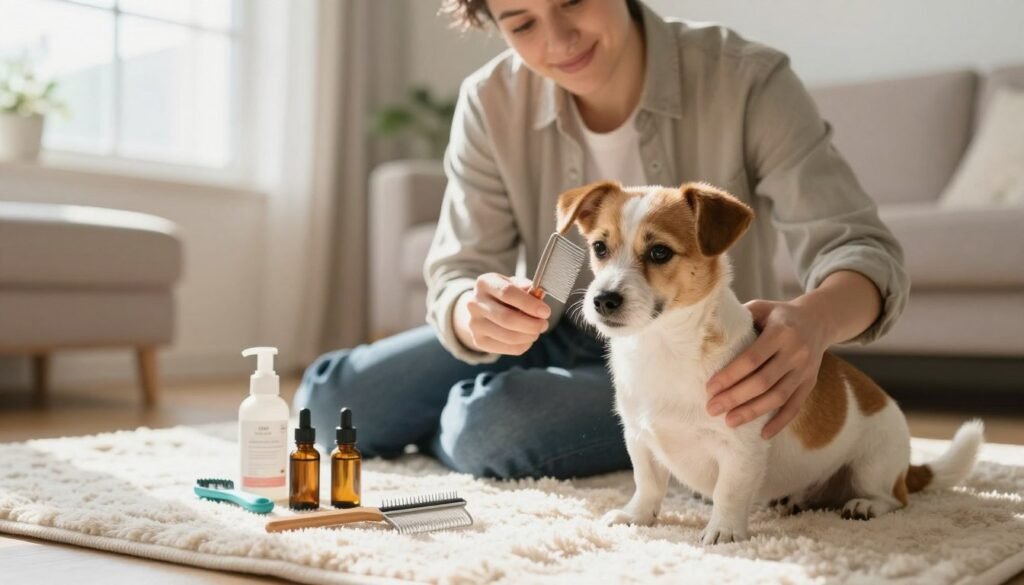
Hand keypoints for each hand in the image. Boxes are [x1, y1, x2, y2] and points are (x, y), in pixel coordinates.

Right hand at [453, 273, 550, 354]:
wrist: (482, 309)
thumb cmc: (504, 295)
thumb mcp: (514, 284)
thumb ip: (527, 289)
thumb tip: (538, 297)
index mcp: (484, 283)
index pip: (507, 292)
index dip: (529, 304)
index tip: (545, 311)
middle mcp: (474, 303)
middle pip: (507, 318)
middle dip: (531, 324)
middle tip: (544, 324)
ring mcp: (474, 323)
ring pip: (507, 336)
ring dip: (528, 336)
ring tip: (537, 331)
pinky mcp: (478, 341)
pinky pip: (506, 348)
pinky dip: (522, 345)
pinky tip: (527, 339)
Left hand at [704, 299, 829, 438]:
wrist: (819, 320)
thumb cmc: (779, 314)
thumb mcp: (761, 307)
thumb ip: (739, 317)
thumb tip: (707, 331)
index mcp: (780, 332)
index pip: (752, 359)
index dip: (730, 375)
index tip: (709, 388)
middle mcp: (795, 352)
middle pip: (763, 382)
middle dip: (735, 398)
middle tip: (712, 409)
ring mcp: (805, 370)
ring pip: (778, 397)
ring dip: (753, 412)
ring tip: (730, 421)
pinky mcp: (810, 383)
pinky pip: (795, 406)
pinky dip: (781, 422)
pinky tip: (763, 433)